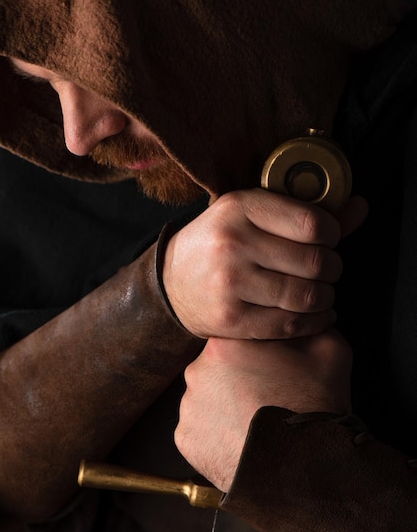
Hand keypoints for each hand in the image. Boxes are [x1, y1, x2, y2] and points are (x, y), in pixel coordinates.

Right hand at [163, 188, 366, 338]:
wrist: (171, 282)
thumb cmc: (219, 243)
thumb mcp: (253, 215)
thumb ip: (306, 213)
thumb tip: (360, 206)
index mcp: (240, 207)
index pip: (313, 223)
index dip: (333, 236)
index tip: (327, 241)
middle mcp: (233, 243)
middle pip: (314, 262)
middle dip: (332, 269)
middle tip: (326, 271)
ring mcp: (230, 284)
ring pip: (306, 296)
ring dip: (325, 298)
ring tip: (320, 293)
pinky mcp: (231, 319)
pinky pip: (290, 325)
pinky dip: (313, 322)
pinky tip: (314, 315)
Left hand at [175, 329, 351, 490]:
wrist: (304, 470)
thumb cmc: (315, 407)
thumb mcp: (329, 349)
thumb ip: (308, 323)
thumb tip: (302, 315)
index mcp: (224, 345)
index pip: (239, 339)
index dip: (260, 352)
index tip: (276, 367)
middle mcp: (196, 372)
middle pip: (218, 367)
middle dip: (240, 377)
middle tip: (268, 395)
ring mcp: (187, 408)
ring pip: (208, 397)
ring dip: (226, 404)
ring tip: (256, 420)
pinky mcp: (185, 439)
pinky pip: (200, 428)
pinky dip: (217, 432)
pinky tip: (242, 437)